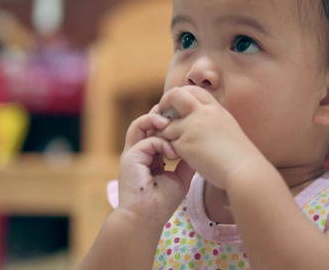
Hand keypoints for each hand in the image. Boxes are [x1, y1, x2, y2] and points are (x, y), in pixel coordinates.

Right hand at [117, 110, 194, 224]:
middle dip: (160, 114)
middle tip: (177, 112)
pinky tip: (172, 155)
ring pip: (139, 125)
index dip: (168, 123)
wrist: (147, 217)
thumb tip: (199, 147)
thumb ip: (186, 161)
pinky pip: (147, 140)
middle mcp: (138, 152)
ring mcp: (132, 154)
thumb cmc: (162, 202)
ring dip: (155, 120)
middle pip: (145, 123)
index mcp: (149, 156)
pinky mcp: (130, 157)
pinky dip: (162, 144)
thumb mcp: (180, 177)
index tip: (186, 119)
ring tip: (171, 122)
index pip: (155, 131)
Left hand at [157, 86, 265, 189]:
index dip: (181, 96)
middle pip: (176, 95)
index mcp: (215, 108)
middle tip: (163, 118)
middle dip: (165, 103)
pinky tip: (172, 156)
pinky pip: (167, 141)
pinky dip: (166, 148)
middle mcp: (203, 113)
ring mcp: (193, 127)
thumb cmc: (239, 156)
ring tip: (167, 143)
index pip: (192, 90)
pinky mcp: (185, 143)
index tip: (177, 109)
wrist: (243, 169)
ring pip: (165, 123)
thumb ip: (213, 121)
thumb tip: (201, 122)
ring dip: (163, 132)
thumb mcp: (228, 128)